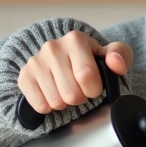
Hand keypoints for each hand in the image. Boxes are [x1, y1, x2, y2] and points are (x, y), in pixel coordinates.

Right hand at [17, 30, 133, 114]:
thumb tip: (116, 63)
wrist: (63, 58)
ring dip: (65, 103)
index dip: (94, 89)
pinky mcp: (25, 76)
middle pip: (71, 94)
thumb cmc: (91, 60)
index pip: (86, 76)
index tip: (94, 85)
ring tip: (67, 90)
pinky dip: (49, 106)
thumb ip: (120, 56)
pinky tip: (53, 94)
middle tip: (80, 89)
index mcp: (75, 40)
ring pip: (56, 102)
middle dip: (80, 98)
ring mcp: (36, 62)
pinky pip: (40, 105)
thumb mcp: (110, 56)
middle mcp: (52, 47)